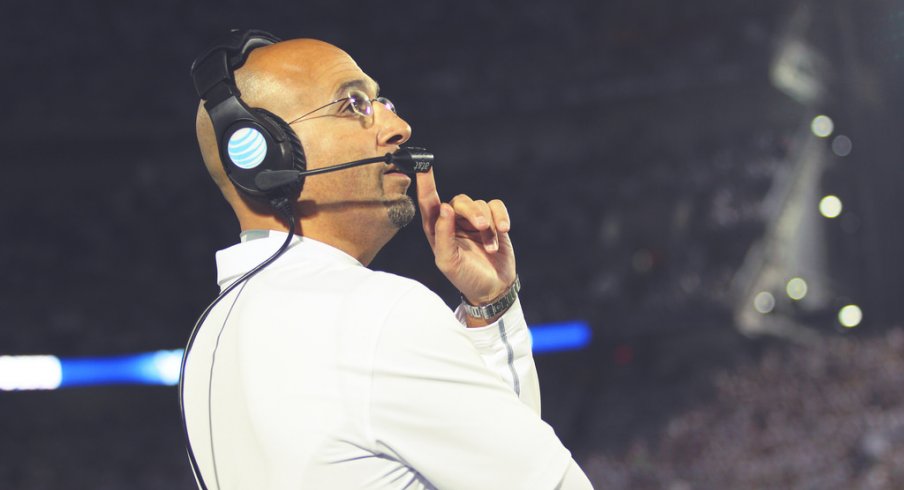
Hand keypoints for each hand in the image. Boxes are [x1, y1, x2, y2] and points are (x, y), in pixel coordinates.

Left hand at [416, 168, 516, 306]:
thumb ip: (443, 234)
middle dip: (472, 212)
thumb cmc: (465, 277)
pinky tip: (503, 231)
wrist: (493, 288)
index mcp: (437, 230)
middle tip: (481, 226)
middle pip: (460, 201)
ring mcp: (474, 220)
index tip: (423, 166)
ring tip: (491, 246)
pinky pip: (496, 206)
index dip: (425, 184)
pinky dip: (501, 217)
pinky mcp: (494, 220)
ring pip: (480, 204)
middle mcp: (454, 221)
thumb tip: (443, 206)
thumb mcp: (448, 261)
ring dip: (488, 224)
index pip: (429, 203)